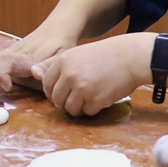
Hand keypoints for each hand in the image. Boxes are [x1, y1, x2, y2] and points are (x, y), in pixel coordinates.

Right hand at [0, 28, 77, 94]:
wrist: (59, 26)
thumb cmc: (63, 41)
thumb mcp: (62, 54)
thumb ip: (48, 65)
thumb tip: (34, 74)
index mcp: (24, 56)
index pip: (0, 63)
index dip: (0, 76)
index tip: (9, 86)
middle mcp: (11, 53)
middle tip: (5, 88)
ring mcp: (7, 54)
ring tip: (4, 86)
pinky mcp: (7, 55)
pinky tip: (6, 82)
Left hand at [32, 35, 149, 116]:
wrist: (133, 56)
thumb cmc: (108, 55)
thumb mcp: (79, 54)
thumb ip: (57, 65)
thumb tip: (34, 73)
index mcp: (63, 61)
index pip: (47, 85)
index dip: (54, 92)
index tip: (64, 94)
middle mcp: (69, 74)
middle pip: (56, 99)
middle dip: (66, 102)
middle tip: (80, 98)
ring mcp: (81, 88)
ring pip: (70, 109)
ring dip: (79, 108)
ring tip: (91, 99)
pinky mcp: (94, 99)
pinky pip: (87, 112)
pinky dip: (94, 109)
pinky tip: (102, 97)